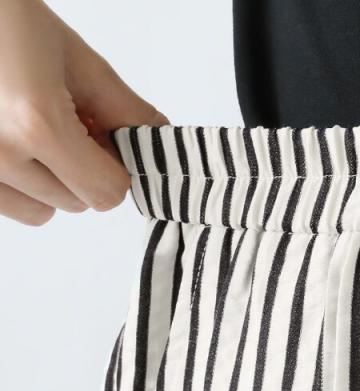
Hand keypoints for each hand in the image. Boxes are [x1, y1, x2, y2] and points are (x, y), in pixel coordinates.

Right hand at [0, 0, 168, 225]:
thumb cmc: (11, 24)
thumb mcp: (78, 61)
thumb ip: (126, 111)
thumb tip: (159, 142)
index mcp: (37, 125)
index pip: (109, 191)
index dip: (116, 166)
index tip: (104, 136)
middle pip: (79, 203)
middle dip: (84, 170)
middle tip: (63, 123)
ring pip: (43, 212)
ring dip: (51, 182)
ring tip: (32, 131)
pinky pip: (12, 207)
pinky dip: (21, 186)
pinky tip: (13, 142)